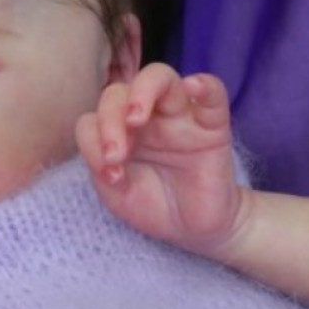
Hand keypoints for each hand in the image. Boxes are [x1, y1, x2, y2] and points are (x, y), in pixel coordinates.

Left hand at [76, 64, 246, 255]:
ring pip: (161, 78)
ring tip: (135, 119)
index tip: (109, 175)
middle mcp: (146, 117)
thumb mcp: (118, 195)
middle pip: (120, 92)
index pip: (94, 118)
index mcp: (119, 132)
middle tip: (116, 154)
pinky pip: (213, 94)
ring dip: (143, 92)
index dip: (94, 141)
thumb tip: (104, 154)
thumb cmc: (153, 204)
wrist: (193, 230)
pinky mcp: (213, 127)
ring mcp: (180, 117)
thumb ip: (102, 170)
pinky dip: (205, 85)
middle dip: (110, 119)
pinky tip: (193, 86)